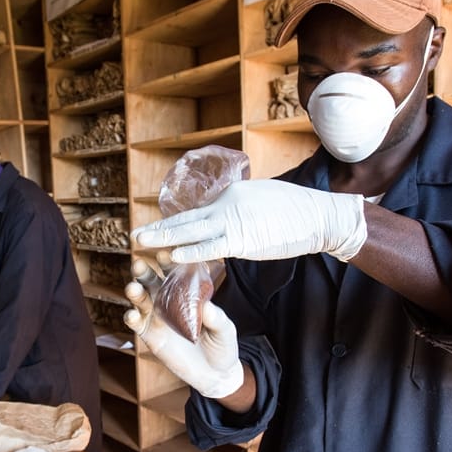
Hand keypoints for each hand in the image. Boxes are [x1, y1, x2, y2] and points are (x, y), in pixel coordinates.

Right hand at [123, 258, 243, 398]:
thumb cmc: (222, 345)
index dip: (170, 262)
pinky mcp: (150, 335)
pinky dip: (131, 318)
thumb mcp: (225, 330)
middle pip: (152, 281)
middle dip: (144, 272)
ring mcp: (158, 317)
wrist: (215, 374)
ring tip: (133, 288)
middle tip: (139, 264)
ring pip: (141, 299)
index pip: (176, 273)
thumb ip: (217, 318)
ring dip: (135, 292)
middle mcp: (168, 301)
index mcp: (186, 293)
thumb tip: (206, 307)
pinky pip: (137, 324)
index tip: (165, 253)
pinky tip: (131, 315)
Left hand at [132, 179, 366, 262]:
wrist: (316, 216)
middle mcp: (225, 204)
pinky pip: (210, 247)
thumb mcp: (260, 200)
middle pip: (185, 219)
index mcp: (230, 195)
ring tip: (141, 243)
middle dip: (159, 229)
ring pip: (190, 231)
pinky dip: (190, 251)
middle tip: (134, 234)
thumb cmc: (294, 211)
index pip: (197, 212)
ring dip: (164, 239)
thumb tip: (227, 215)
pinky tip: (173, 255)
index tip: (157, 230)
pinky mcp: (242, 240)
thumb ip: (240, 208)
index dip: (176, 224)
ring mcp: (232, 221)